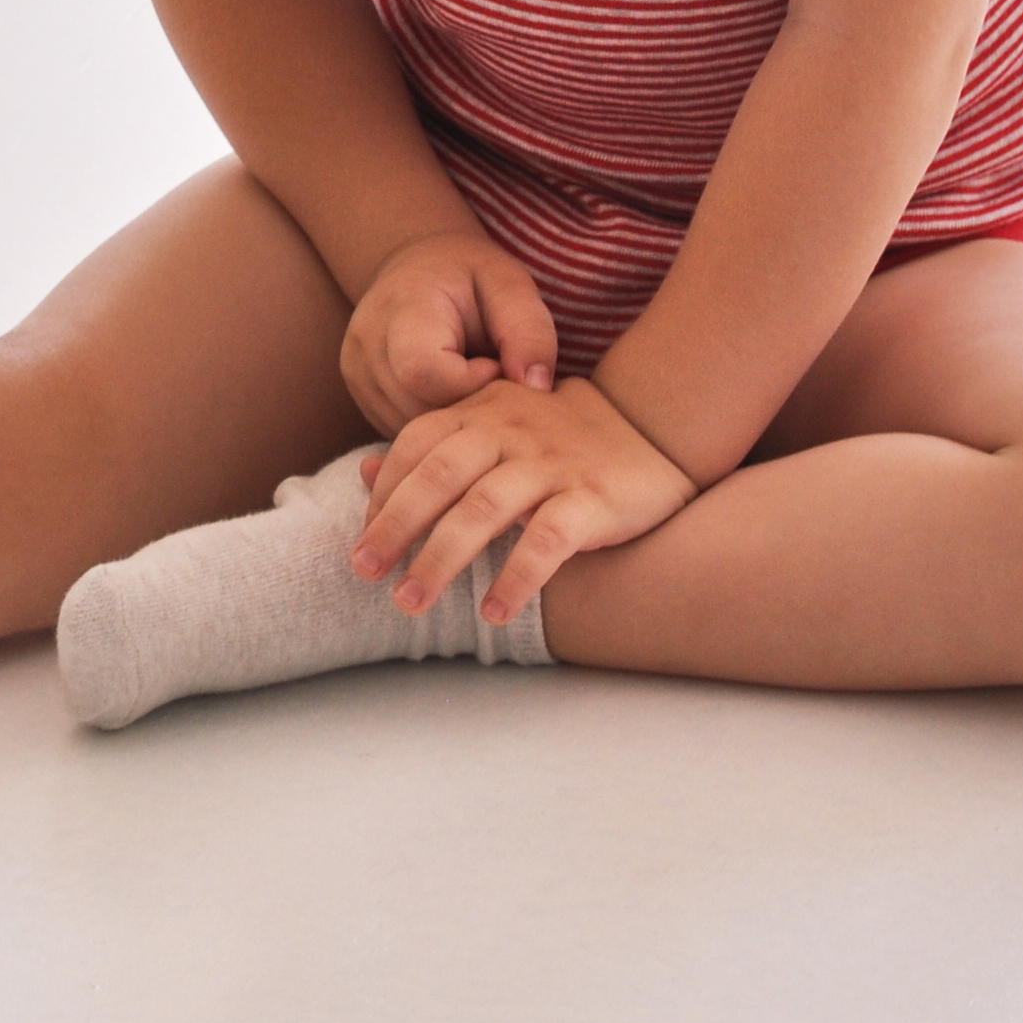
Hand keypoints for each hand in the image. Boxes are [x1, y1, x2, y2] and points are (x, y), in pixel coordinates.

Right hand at [341, 231, 559, 439]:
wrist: (420, 267)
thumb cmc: (471, 276)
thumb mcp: (510, 286)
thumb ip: (529, 332)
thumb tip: (536, 389)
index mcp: (401, 307)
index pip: (423, 372)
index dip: (472, 382)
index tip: (495, 362)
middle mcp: (366, 345)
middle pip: (418, 409)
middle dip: (467, 408)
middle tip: (492, 380)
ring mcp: (356, 375)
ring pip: (410, 430)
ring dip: (453, 421)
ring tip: (474, 385)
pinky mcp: (360, 397)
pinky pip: (402, 433)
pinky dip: (435, 426)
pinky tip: (454, 397)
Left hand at [353, 373, 694, 620]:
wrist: (659, 426)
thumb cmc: (565, 436)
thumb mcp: (495, 424)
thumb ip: (433, 447)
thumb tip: (364, 473)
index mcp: (484, 411)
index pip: (417, 445)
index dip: (385, 493)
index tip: (362, 540)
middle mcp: (512, 431)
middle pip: (440, 475)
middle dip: (395, 525)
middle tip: (363, 572)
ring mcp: (552, 464)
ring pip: (484, 508)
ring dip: (441, 558)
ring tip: (411, 602)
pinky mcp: (593, 498)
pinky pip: (548, 539)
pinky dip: (517, 575)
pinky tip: (493, 611)